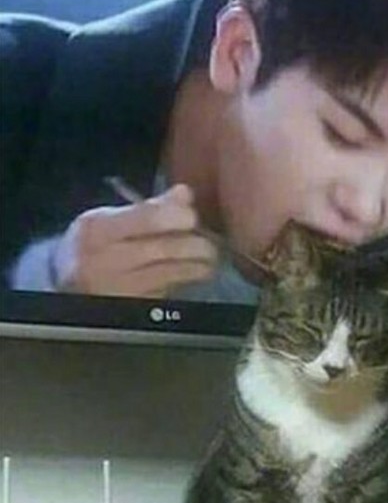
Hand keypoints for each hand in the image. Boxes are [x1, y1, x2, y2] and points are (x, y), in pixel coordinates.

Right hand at [51, 183, 218, 296]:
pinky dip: (182, 282)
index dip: (176, 217)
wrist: (63, 283)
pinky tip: (190, 275)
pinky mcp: (129, 308)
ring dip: (196, 267)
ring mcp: (116, 289)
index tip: (193, 218)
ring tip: (208, 261)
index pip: (146, 219)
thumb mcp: (110, 219)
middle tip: (210, 246)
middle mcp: (105, 260)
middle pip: (163, 249)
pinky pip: (165, 292)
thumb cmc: (93, 244)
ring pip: (169, 274)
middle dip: (194, 246)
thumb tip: (185, 194)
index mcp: (98, 230)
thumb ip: (149, 208)